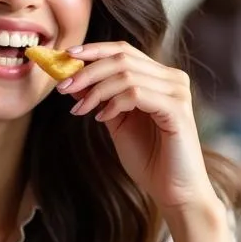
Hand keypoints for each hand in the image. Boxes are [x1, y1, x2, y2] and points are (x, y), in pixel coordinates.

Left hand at [56, 42, 215, 215]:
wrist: (174, 191)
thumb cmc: (149, 159)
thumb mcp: (116, 123)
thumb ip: (100, 98)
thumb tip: (71, 79)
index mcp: (160, 77)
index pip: (124, 50)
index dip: (93, 50)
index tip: (65, 57)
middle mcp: (172, 79)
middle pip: (122, 58)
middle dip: (87, 70)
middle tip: (63, 86)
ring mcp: (177, 92)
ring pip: (126, 75)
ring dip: (95, 91)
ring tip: (79, 109)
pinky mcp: (177, 110)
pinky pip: (135, 94)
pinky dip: (113, 103)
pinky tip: (100, 118)